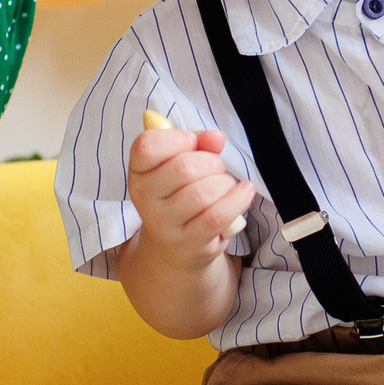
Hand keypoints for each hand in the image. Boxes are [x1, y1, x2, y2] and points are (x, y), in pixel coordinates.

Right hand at [129, 124, 254, 268]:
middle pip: (184, 167)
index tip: (191, 143)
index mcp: (139, 173)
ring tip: (224, 186)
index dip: (177, 139)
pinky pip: (218, 216)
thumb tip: (215, 138)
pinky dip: (237, 199)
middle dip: (212, 162)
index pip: (147, 147)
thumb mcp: (181, 164)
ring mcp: (164, 224)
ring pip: (204, 192)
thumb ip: (198, 143)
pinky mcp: (188, 243)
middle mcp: (145, 199)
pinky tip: (244, 192)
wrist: (176, 246)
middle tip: (215, 169)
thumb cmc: (180, 195)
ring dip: (225, 183)